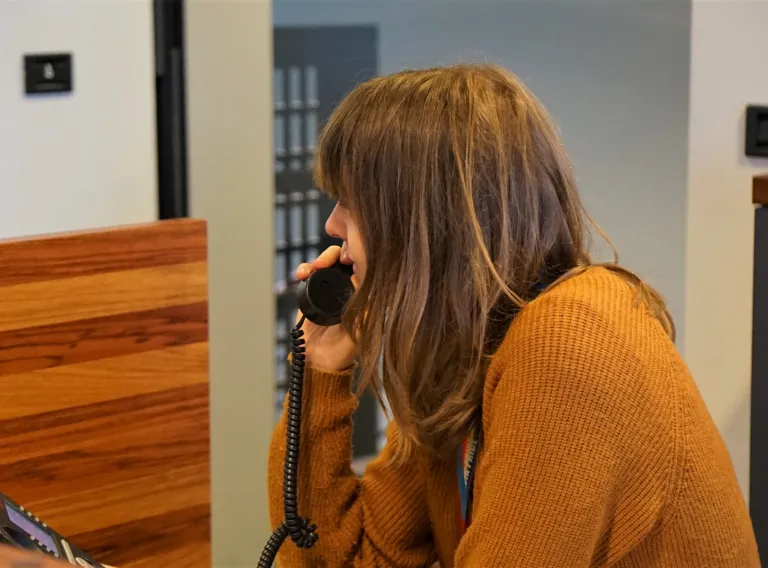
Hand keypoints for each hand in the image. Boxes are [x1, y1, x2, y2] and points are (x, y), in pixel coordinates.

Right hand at [295, 246, 358, 371]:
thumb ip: (364, 310)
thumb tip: (361, 280)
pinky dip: (305, 268)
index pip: (362, 266)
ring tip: (313, 268)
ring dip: (319, 259)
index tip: (346, 260)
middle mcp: (348, 288)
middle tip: (324, 263)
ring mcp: (330, 289)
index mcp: (363, 294)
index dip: (354, 258)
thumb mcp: (360, 330)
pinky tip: (302, 273)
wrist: (318, 361)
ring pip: (327, 262)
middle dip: (332, 255)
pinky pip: (309, 273)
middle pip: (344, 258)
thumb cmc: (343, 350)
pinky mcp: (313, 292)